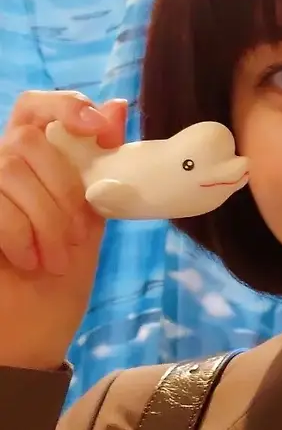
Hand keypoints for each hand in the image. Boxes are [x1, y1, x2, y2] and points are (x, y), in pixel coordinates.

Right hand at [0, 91, 126, 369]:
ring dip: (46, 217)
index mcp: (33, 161)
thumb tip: (119, 105)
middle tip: (79, 232)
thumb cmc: (66, 268)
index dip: (64, 105)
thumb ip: (101, 164)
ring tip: (60, 256)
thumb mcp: (93, 212)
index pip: (35, 105)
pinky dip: (19, 234)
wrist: (36, 327)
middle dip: (62, 187)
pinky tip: (31, 261)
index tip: (99, 128)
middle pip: (25, 141)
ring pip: (10, 169)